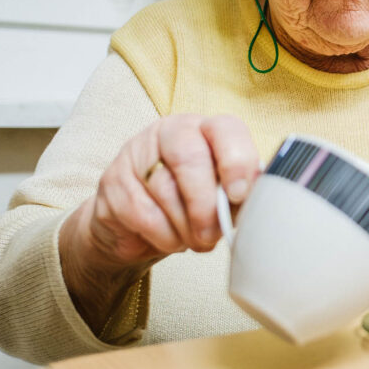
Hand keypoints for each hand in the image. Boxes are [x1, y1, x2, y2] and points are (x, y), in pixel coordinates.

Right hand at [60, 114, 259, 330]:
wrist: (137, 226)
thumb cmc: (191, 206)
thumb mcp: (221, 196)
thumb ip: (239, 194)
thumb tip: (256, 204)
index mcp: (207, 130)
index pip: (226, 129)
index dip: (236, 161)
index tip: (240, 195)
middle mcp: (172, 132)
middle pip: (190, 158)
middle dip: (205, 205)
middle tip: (212, 235)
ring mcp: (137, 153)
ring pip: (165, 189)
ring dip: (185, 227)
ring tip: (194, 239)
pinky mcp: (112, 181)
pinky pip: (142, 212)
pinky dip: (162, 235)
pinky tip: (169, 238)